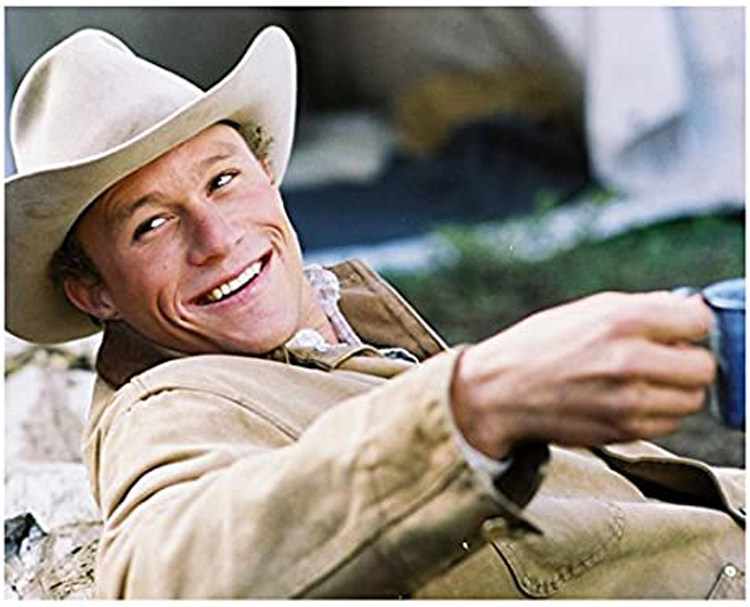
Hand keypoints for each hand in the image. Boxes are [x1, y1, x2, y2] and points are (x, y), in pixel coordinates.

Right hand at [450, 291, 715, 458]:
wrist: (499, 392)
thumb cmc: (540, 345)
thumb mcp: (587, 309)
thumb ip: (643, 308)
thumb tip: (693, 310)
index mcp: (621, 319)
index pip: (699, 322)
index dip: (688, 324)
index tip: (675, 329)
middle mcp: (628, 360)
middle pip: (703, 367)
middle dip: (687, 361)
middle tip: (663, 357)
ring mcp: (627, 401)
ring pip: (691, 400)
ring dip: (674, 390)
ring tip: (642, 380)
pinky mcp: (622, 431)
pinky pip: (668, 423)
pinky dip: (656, 413)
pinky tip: (625, 399)